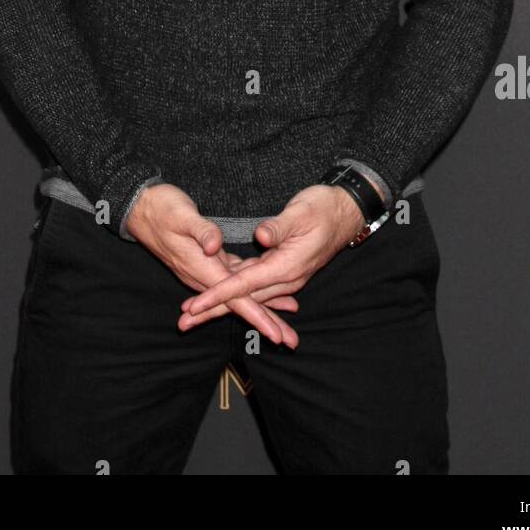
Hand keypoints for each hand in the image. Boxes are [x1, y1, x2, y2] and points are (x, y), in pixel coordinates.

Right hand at [125, 182, 300, 346]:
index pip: (235, 299)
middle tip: (291, 342)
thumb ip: (201, 230)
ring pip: (238, 296)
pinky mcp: (208, 260)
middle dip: (266, 323)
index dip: (257, 316)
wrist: (142, 208)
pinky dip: (250, 291)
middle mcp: (204, 275)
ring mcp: (205, 270)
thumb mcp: (182, 215)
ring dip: (261, 310)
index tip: (276, 333)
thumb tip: (215, 246)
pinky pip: (233, 282)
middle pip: (241, 305)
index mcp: (203, 268)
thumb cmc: (163, 208)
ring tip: (284, 324)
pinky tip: (264, 295)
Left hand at [178, 183, 364, 331]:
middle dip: (213, 311)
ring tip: (194, 313)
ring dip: (222, 305)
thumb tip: (261, 236)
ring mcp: (284, 276)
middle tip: (183, 322)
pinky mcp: (282, 269)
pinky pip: (255, 287)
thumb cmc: (323, 208)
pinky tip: (221, 296)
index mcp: (286, 267)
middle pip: (243, 300)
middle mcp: (285, 278)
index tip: (195, 306)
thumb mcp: (301, 212)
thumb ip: (279, 226)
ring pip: (248, 296)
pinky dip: (236, 294)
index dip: (219, 295)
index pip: (245, 285)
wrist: (345, 212)